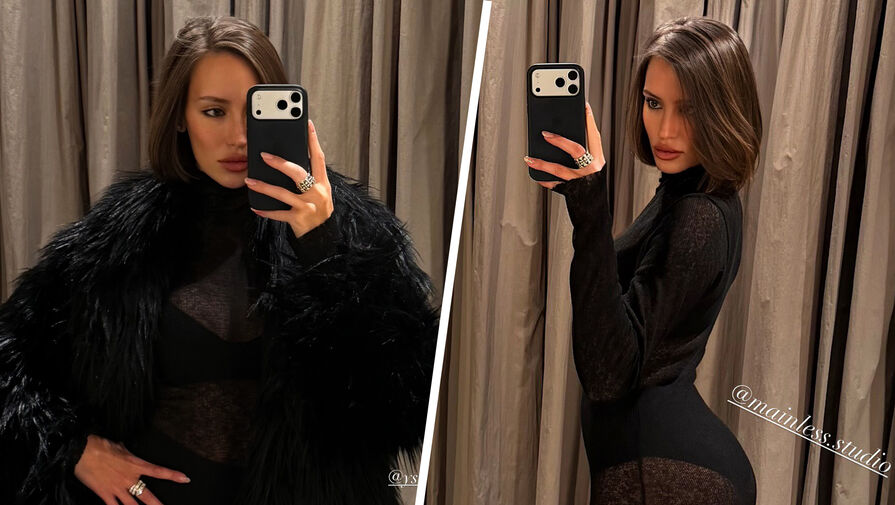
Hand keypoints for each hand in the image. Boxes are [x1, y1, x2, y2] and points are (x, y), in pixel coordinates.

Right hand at [74, 434, 188, 504]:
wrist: (82, 452)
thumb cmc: (101, 446)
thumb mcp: (120, 447)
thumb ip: (127, 454)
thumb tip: (127, 452)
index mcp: (135, 465)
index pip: (159, 471)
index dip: (173, 475)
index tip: (184, 479)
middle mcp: (129, 479)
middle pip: (147, 495)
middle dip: (157, 504)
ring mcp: (117, 488)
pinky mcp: (105, 494)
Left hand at [245, 119, 333, 237]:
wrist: (322, 238)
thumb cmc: (317, 212)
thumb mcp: (319, 193)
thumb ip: (309, 179)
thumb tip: (287, 162)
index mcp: (323, 183)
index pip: (318, 157)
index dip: (313, 140)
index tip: (307, 124)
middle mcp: (317, 193)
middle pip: (298, 173)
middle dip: (280, 163)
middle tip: (264, 155)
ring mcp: (308, 207)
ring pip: (283, 193)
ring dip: (264, 187)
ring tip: (250, 181)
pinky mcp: (298, 219)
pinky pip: (278, 213)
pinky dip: (266, 210)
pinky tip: (255, 206)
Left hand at [525, 102, 606, 189]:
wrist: (595, 213)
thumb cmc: (591, 189)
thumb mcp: (592, 170)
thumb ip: (582, 156)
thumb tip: (559, 140)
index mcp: (598, 160)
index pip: (594, 136)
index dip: (589, 120)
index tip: (584, 106)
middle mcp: (592, 169)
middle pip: (576, 150)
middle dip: (560, 140)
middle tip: (545, 133)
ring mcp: (581, 181)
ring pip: (560, 169)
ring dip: (542, 163)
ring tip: (529, 157)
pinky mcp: (571, 192)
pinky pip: (554, 184)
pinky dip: (543, 179)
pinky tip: (534, 173)